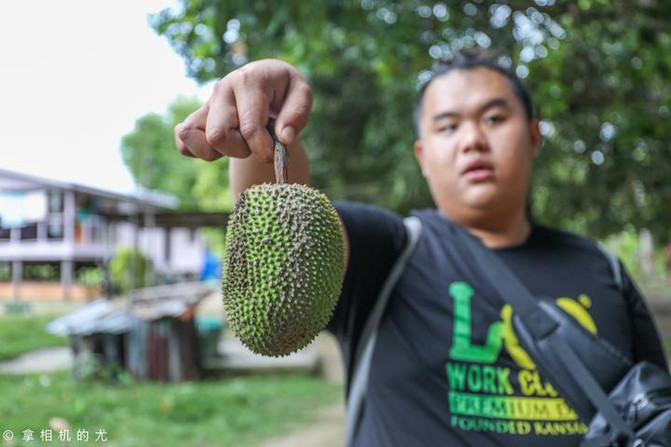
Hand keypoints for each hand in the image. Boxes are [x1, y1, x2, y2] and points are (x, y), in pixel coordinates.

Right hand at [175, 59, 311, 161]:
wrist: (266, 80)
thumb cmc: (285, 90)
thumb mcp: (302, 93)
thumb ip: (297, 114)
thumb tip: (283, 138)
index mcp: (248, 81)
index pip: (249, 128)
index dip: (263, 150)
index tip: (273, 152)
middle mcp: (221, 90)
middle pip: (218, 136)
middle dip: (240, 150)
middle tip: (256, 144)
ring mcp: (206, 104)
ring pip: (192, 137)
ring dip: (218, 152)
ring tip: (238, 143)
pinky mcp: (196, 117)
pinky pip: (183, 141)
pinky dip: (199, 151)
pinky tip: (221, 147)